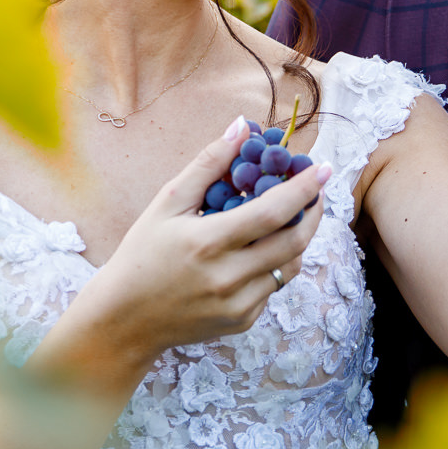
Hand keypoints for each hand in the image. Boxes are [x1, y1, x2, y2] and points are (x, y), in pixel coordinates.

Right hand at [69, 116, 331, 372]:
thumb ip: (207, 165)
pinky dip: (274, 264)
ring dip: (298, 238)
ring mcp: (238, 304)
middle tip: (315, 191)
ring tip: (291, 216)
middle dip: (313, 212)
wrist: (125, 319)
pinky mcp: (242, 321)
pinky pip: (272, 287)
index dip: (304, 188)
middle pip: (294, 241)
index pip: (273, 211)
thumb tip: (241, 127)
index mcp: (208, 242)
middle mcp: (228, 277)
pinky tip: (258, 250)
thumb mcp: (167, 204)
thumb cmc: (142, 253)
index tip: (322, 167)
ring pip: (289, 266)